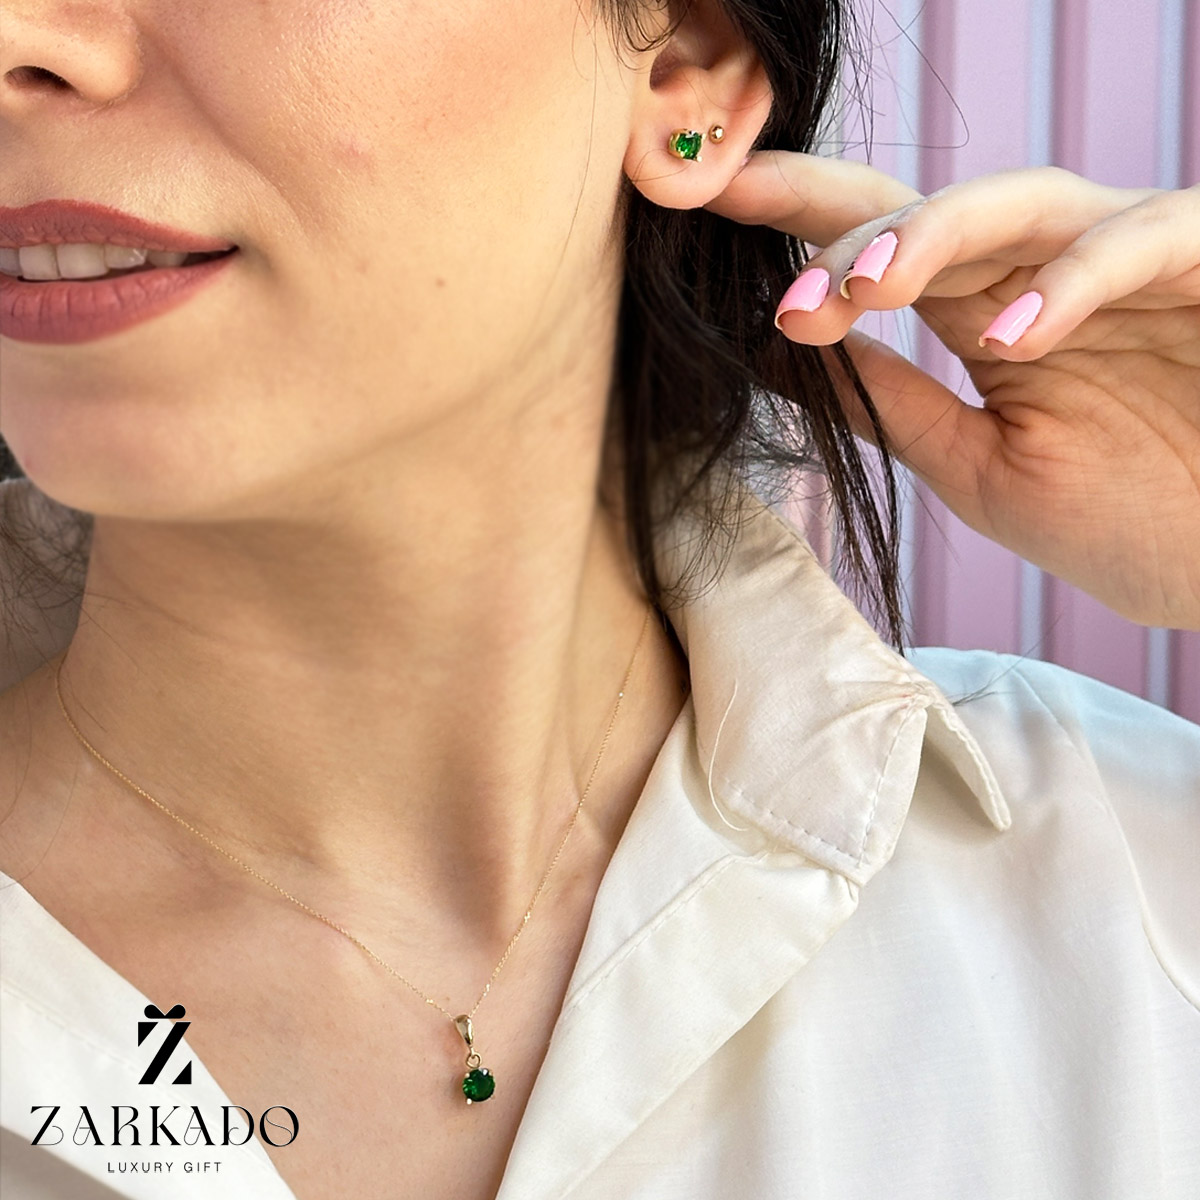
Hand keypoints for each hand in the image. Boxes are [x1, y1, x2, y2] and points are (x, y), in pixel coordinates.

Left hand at [704, 155, 1199, 630]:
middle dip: (851, 229)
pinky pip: (1142, 241)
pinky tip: (1011, 334)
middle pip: (937, 208)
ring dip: (938, 234)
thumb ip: (893, 406)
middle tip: (789, 287)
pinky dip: (1076, 281)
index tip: (712, 209)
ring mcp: (1128, 265)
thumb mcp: (978, 467)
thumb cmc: (1126, 516)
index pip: (886, 247)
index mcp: (989, 314)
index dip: (805, 219)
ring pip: (1026, 202)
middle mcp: (1048, 274)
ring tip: (866, 286)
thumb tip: (780, 356)